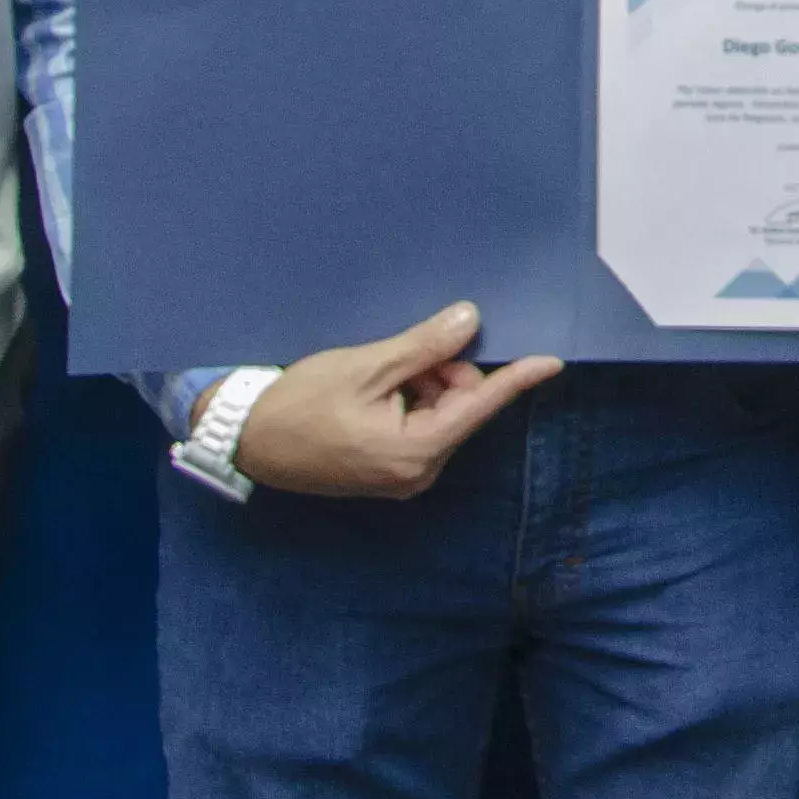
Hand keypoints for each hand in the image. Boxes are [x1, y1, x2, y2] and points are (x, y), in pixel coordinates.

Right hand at [233, 303, 562, 499]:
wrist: (245, 438)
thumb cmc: (300, 403)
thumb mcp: (365, 367)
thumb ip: (423, 347)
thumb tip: (470, 321)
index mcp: (415, 453)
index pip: (478, 406)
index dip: (515, 380)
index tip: (553, 362)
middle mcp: (417, 473)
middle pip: (459, 407)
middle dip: (442, 373)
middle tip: (400, 356)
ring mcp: (402, 477)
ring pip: (440, 414)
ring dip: (422, 385)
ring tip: (377, 375)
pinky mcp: (387, 473)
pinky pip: (420, 427)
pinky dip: (409, 401)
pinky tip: (374, 392)